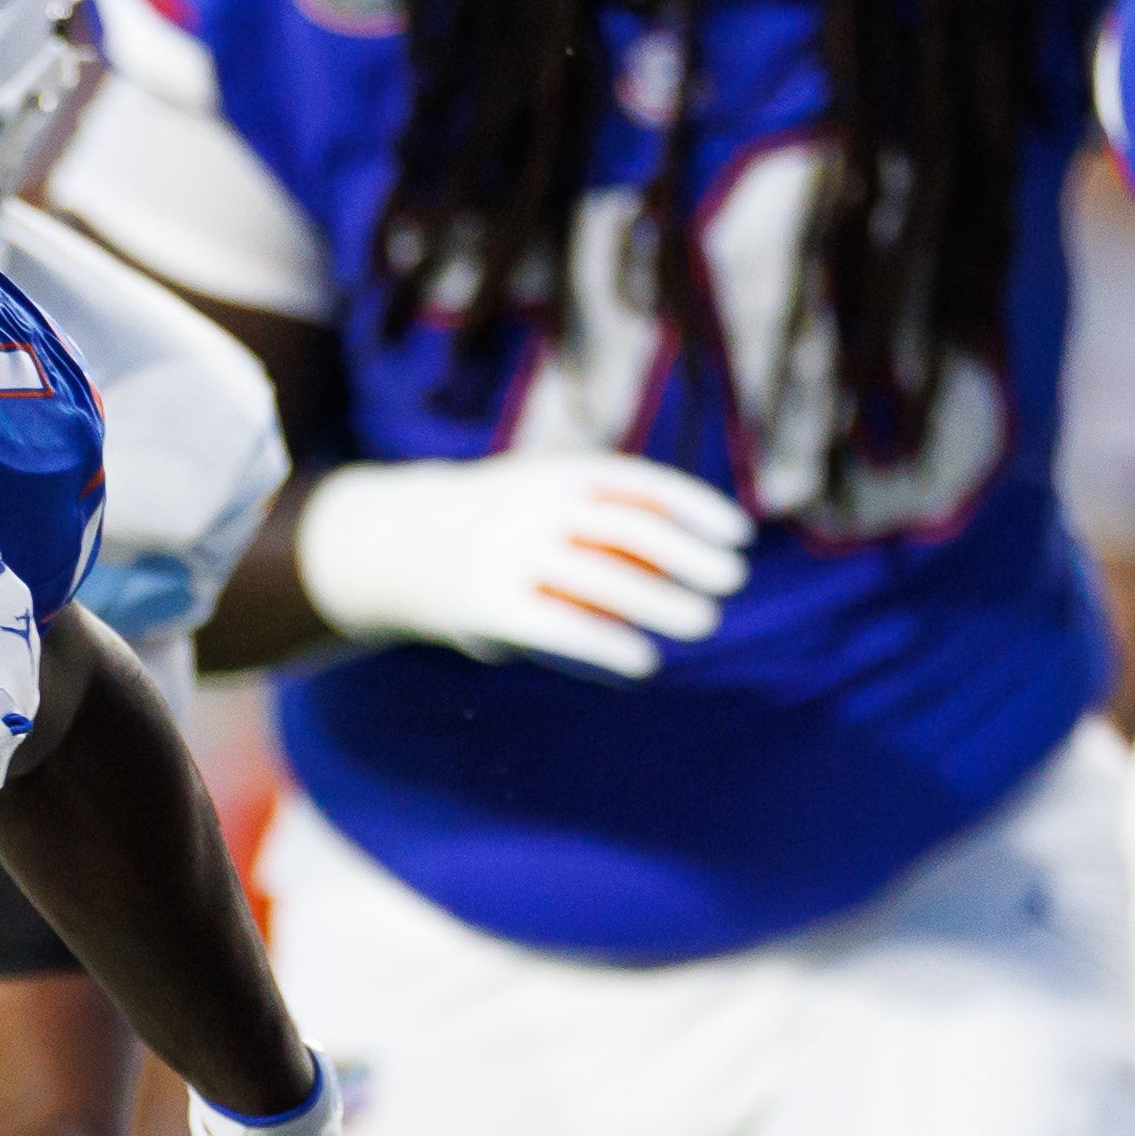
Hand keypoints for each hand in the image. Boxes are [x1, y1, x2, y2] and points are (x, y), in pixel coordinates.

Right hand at [292, 453, 752, 680]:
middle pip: (628, 529)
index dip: (694, 506)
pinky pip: (557, 627)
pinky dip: (605, 646)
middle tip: (734, 579)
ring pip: (600, 578)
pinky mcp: (488, 606)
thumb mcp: (542, 499)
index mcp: (555, 473)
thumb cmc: (498, 526)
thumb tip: (692, 551)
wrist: (394, 543)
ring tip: (704, 621)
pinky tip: (645, 662)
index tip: (740, 533)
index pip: (639, 485)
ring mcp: (509, 555)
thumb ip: (603, 519)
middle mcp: (534, 507)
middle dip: (687, 553)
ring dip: (659, 601)